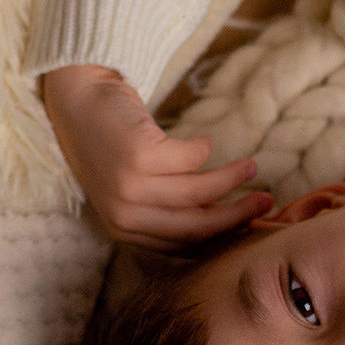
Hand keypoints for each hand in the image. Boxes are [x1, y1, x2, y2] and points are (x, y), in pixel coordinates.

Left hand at [40, 65, 271, 248]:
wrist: (78, 100)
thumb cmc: (111, 144)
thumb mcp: (135, 187)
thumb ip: (168, 208)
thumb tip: (225, 219)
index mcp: (124, 230)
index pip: (183, 244)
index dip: (223, 236)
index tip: (252, 226)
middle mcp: (124, 215)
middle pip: (196, 227)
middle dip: (238, 216)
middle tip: (266, 202)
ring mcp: (129, 186)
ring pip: (198, 193)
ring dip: (231, 179)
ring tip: (252, 167)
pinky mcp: (138, 156)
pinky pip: (190, 158)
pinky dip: (204, 150)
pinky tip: (206, 143)